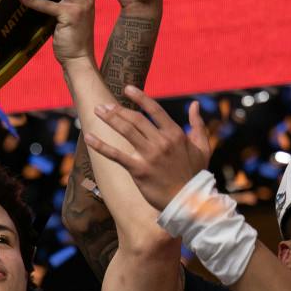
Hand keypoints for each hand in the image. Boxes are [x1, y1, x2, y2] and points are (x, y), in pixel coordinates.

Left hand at [85, 89, 212, 212]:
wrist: (189, 202)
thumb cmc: (195, 174)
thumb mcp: (202, 147)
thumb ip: (197, 124)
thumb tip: (194, 105)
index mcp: (175, 134)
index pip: (154, 110)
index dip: (140, 97)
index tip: (127, 89)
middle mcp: (161, 142)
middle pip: (135, 120)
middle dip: (118, 110)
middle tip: (104, 105)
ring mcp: (149, 156)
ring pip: (126, 131)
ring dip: (109, 119)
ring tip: (97, 111)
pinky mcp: (139, 170)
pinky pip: (116, 155)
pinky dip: (101, 145)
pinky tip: (88, 137)